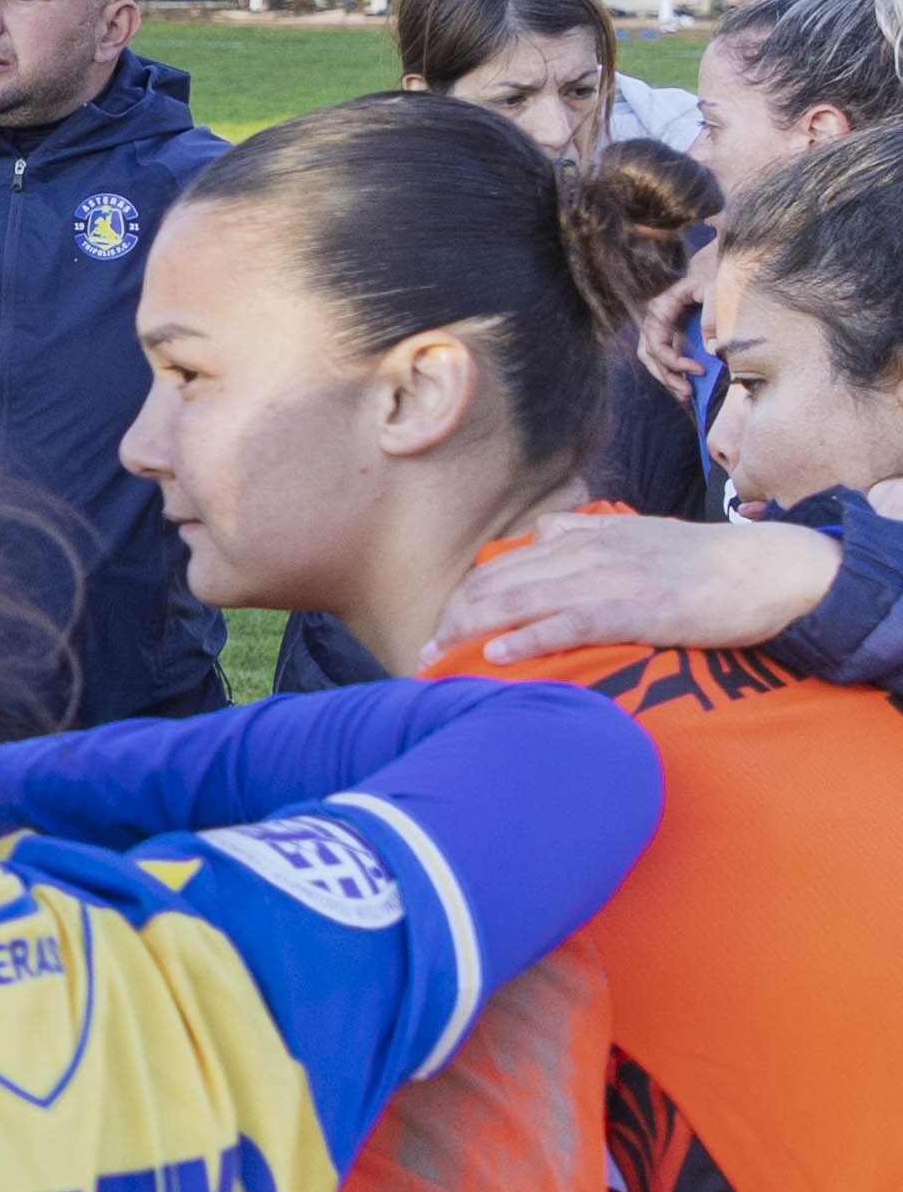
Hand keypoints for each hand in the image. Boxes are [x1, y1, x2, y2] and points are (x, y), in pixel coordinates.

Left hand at [422, 509, 838, 666]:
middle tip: (424, 656)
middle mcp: (585, 554)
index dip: (462, 599)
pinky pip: (569, 623)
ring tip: (441, 659)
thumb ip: (584, 532)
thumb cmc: (702, 560)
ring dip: (472, 632)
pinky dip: (528, 638)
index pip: (501, 567)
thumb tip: (540, 533)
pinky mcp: (636, 609)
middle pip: (497, 584)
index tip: (438, 629)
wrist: (767, 569)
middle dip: (454, 619)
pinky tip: (497, 655)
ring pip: (521, 601)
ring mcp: (608, 580)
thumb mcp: (634, 533)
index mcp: (582, 538)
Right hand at [634, 248, 714, 408]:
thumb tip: (711, 350)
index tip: (697, 370)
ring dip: (666, 378)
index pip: (655, 341)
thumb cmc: (717, 276)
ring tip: (686, 394)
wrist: (717, 268)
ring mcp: (662, 326)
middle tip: (687, 392)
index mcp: (662, 307)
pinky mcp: (672, 333)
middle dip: (666, 375)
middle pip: (649, 353)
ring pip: (652, 358)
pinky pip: (664, 356)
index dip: (671, 360)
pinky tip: (687, 386)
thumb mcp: (717, 291)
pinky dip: (673, 372)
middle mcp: (656, 318)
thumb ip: (712, 318)